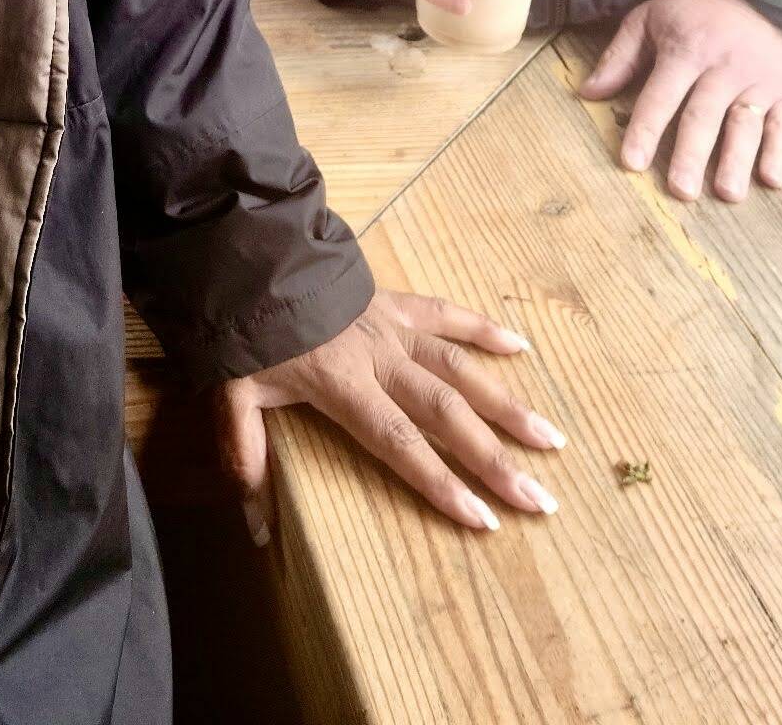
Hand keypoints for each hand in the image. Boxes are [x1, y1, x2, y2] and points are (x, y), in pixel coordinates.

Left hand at [215, 289, 566, 543]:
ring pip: (460, 369)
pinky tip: (520, 348)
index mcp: (344, 386)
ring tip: (551, 439)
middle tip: (541, 499)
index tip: (486, 519)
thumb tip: (257, 529)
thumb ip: (244, 454)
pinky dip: (484, 328)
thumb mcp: (231, 394)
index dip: (442, 483)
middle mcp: (380, 359)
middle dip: (495, 459)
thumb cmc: (245, 330)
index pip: (400, 444)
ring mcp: (393, 326)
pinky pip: (447, 314)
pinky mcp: (396, 300)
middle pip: (446, 414)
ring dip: (507, 405)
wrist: (251, 253)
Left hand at [578, 0, 781, 201]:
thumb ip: (620, 57)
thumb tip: (588, 93)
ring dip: (736, 161)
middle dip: (692, 156)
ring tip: (727, 194)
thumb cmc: (690, 11)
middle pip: (704, 116)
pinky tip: (772, 180)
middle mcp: (723, 68)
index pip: (661, 95)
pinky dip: (780, 153)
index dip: (646, 129)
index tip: (631, 162)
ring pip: (745, 125)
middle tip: (681, 191)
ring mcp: (758, 82)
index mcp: (685, 50)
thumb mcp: (648, 19)